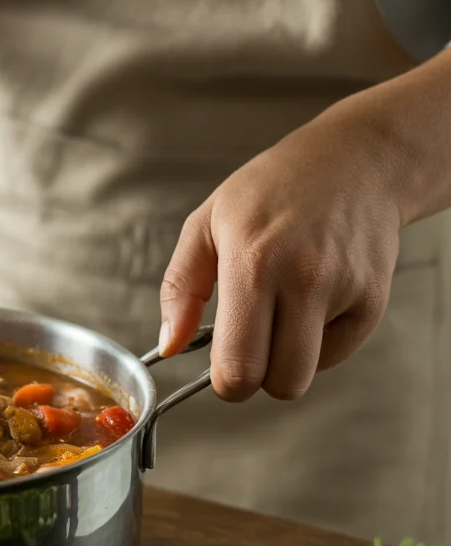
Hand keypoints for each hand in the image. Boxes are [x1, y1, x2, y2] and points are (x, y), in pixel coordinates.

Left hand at [159, 106, 403, 400]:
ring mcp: (345, 291)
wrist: (356, 162)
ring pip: (309, 375)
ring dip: (288, 360)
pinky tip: (312, 301)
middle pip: (280, 384)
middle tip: (249, 342)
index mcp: (253, 263)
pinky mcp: (374, 301)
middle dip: (257, 376)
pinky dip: (319, 342)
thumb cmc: (272, 190)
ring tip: (280, 313)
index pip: (239, 368)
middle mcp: (304, 280)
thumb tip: (170, 346)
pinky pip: (338, 355)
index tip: (220, 363)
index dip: (226, 381)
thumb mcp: (206, 224)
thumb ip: (180, 289)